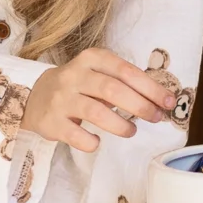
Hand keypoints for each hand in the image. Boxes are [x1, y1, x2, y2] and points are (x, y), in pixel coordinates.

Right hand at [23, 47, 175, 152]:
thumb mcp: (97, 74)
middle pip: (113, 90)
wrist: (34, 96)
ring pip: (96, 113)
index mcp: (91, 59)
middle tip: (156, 118)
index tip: (168, 102)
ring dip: (121, 126)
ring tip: (131, 132)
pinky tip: (97, 142)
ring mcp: (61, 99)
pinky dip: (92, 143)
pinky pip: (77, 136)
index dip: (150, 88)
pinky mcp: (51, 122)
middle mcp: (74, 76)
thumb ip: (124, 83)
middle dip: (141, 106)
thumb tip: (160, 101)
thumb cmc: (78, 86)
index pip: (125, 71)